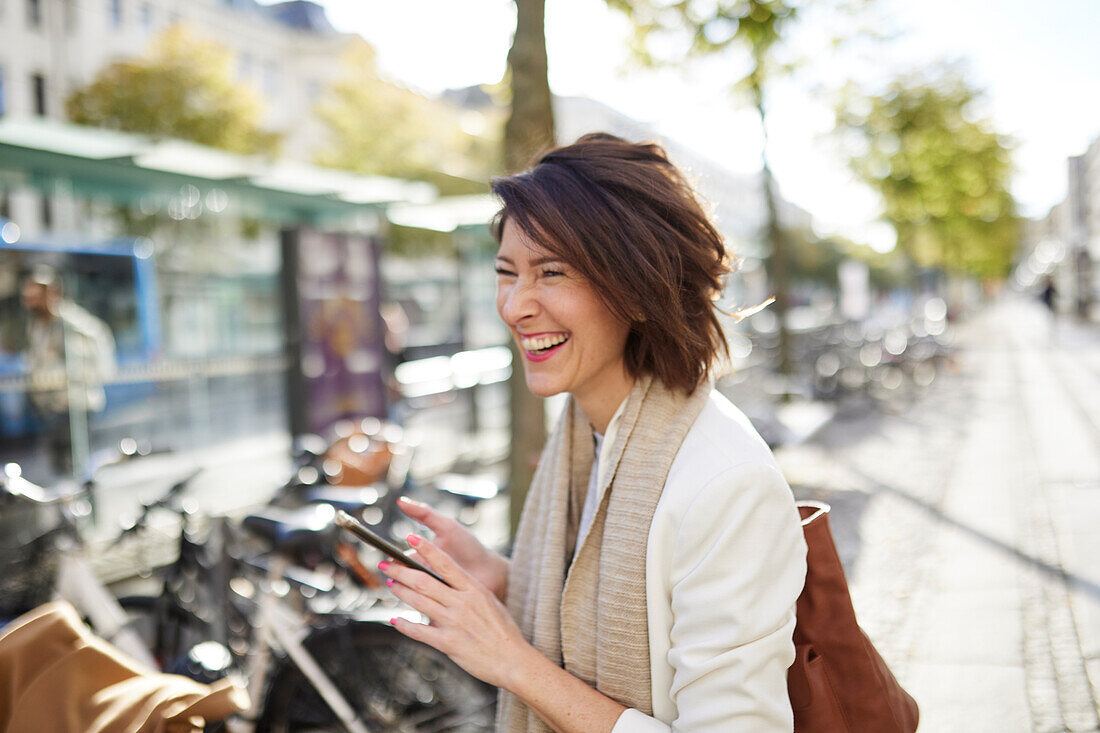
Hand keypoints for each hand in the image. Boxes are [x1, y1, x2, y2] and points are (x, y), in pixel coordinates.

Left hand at [380, 534, 529, 689]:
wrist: (512, 660)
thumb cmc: (503, 631)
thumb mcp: (491, 602)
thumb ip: (470, 591)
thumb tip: (452, 582)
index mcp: (474, 589)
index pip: (445, 563)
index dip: (426, 549)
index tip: (410, 538)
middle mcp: (462, 603)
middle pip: (424, 581)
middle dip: (401, 571)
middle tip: (386, 564)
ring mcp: (454, 622)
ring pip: (419, 602)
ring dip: (400, 592)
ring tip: (389, 584)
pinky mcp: (447, 643)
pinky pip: (420, 632)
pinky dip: (405, 625)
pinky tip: (395, 620)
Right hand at [397, 496, 508, 600]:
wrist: (492, 571)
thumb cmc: (469, 547)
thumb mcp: (447, 527)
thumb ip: (425, 514)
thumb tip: (401, 500)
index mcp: (422, 556)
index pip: (399, 559)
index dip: (392, 562)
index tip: (387, 563)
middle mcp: (423, 573)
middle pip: (401, 577)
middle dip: (397, 578)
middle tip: (393, 578)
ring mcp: (431, 590)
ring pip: (409, 593)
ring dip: (406, 594)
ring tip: (409, 591)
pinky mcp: (438, 605)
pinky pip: (423, 608)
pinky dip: (419, 607)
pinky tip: (423, 605)